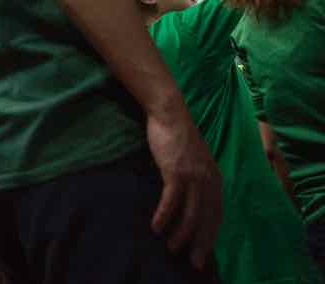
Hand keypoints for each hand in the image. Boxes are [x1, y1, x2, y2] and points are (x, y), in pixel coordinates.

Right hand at [147, 109, 222, 268]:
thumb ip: (197, 177)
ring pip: (191, 213)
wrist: (170, 113)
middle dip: (201, 243)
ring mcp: (194, 176)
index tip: (204, 253)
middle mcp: (209, 180)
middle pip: (207, 219)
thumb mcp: (194, 159)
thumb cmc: (178, 135)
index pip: (217, 214)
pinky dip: (165, 215)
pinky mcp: (176, 171)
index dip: (211, 235)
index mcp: (215, 178)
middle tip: (194, 262)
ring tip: (172, 248)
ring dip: (182, 234)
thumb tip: (191, 197)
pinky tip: (157, 227)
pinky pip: (172, 200)